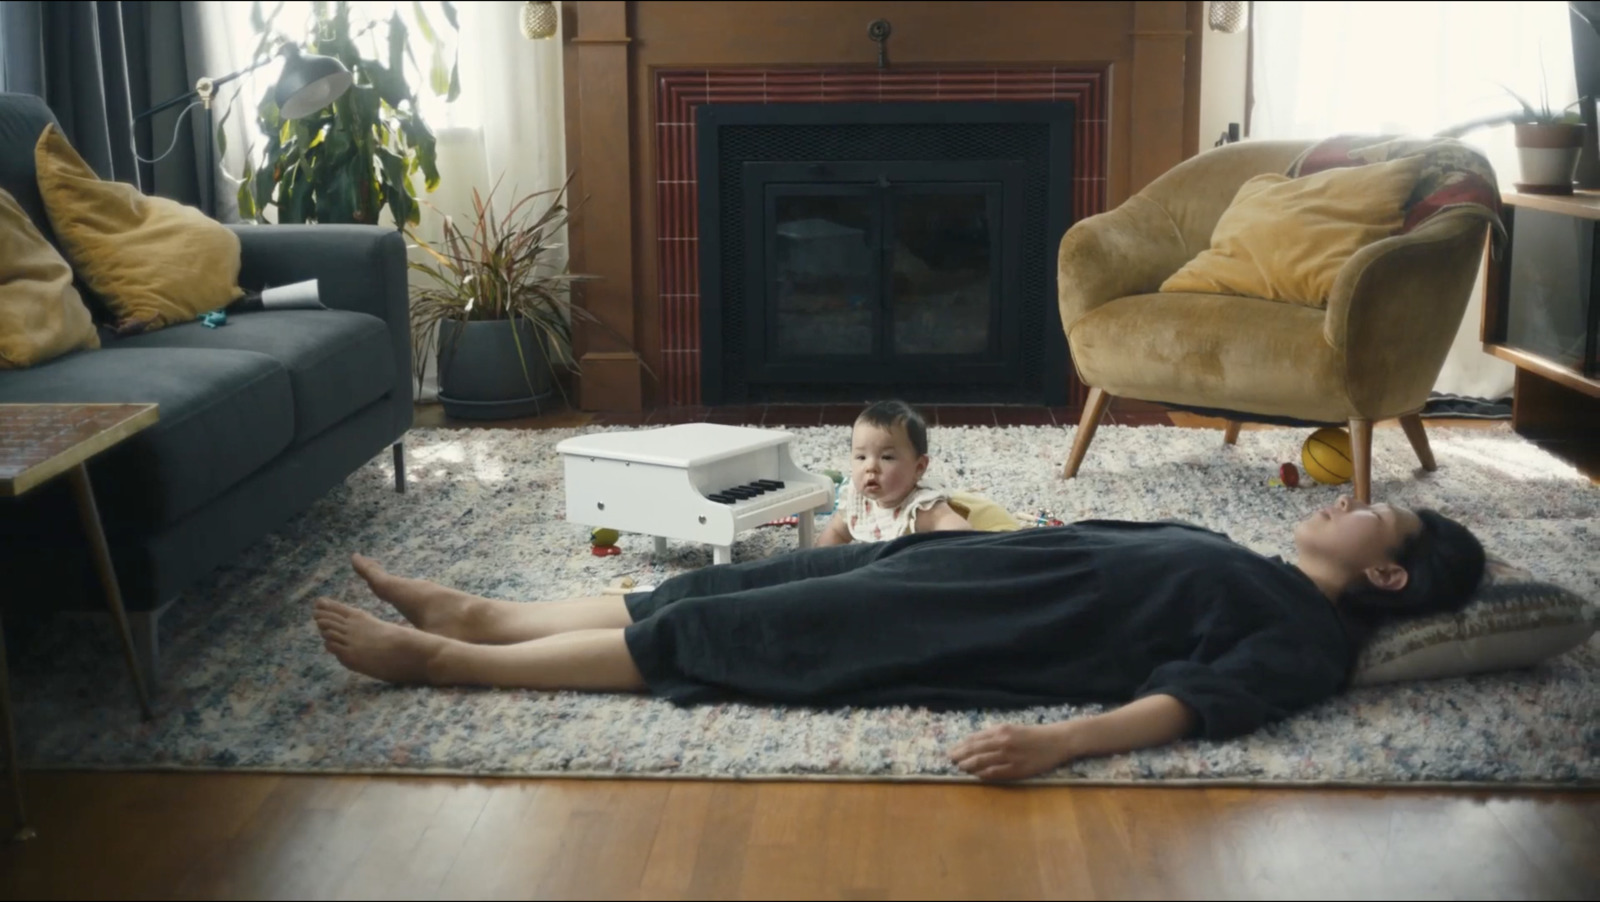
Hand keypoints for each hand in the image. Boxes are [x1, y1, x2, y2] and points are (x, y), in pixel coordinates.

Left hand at [949, 722, 1072, 781]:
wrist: (1056, 742)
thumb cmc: (1034, 735)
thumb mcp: (1012, 728)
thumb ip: (994, 734)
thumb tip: (976, 740)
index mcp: (1000, 731)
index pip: (974, 739)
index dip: (961, 745)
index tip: (952, 750)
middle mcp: (1002, 742)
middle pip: (974, 750)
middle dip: (960, 755)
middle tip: (950, 760)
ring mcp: (1009, 756)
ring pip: (981, 762)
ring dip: (968, 765)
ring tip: (959, 768)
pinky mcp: (1016, 769)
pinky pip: (994, 773)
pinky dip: (982, 774)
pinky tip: (975, 775)